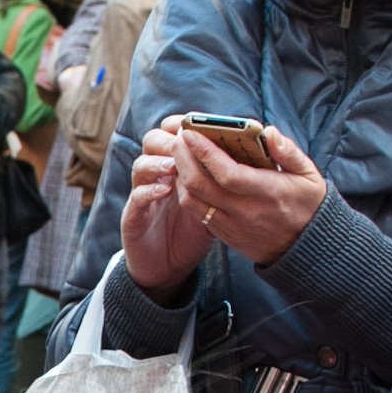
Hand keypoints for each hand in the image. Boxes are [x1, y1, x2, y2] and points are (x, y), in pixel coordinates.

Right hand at [118, 124, 215, 300]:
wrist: (168, 269)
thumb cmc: (194, 232)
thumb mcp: (215, 203)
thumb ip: (227, 179)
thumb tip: (258, 158)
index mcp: (174, 167)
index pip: (172, 133)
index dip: (182, 124)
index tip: (198, 122)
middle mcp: (155, 177)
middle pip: (152, 141)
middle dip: (169, 137)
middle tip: (185, 140)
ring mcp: (141, 195)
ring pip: (141, 166)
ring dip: (158, 162)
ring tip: (175, 164)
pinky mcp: (133, 218)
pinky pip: (136, 199)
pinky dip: (149, 191)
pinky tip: (166, 190)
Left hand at [163, 118, 327, 265]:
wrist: (304, 248)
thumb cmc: (307, 204)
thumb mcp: (309, 175)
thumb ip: (288, 152)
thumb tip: (267, 131)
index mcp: (268, 193)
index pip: (228, 174)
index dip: (205, 152)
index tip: (191, 132)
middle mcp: (246, 211)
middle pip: (200, 185)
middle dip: (183, 157)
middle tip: (179, 137)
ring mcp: (232, 225)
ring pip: (192, 200)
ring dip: (180, 174)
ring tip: (180, 153)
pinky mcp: (223, 234)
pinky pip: (196, 212)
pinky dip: (186, 191)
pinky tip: (187, 174)